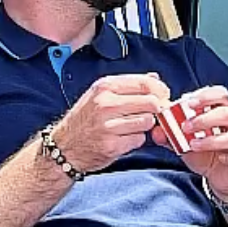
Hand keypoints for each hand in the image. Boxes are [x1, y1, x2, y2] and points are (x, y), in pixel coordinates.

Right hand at [53, 72, 173, 174]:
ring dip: (145, 126)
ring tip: (131, 127)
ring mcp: (108, 125)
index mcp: (105, 87)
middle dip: (156, 110)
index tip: (163, 97)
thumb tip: (155, 79)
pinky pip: (139, 140)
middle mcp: (105, 104)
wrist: (64, 147)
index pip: (145, 83)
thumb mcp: (100, 95)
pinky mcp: (112, 145)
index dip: (160, 91)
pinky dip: (136, 141)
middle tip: (152, 115)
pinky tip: (123, 139)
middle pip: (151, 102)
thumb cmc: (84, 120)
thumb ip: (128, 86)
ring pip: (147, 122)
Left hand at [151, 84, 227, 201]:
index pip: (220, 95)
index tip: (187, 102)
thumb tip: (157, 130)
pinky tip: (221, 159)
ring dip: (212, 140)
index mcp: (223, 112)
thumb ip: (170, 135)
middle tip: (185, 127)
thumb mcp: (184, 143)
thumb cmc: (206, 154)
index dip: (205, 96)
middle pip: (227, 113)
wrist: (220, 178)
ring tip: (194, 145)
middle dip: (204, 119)